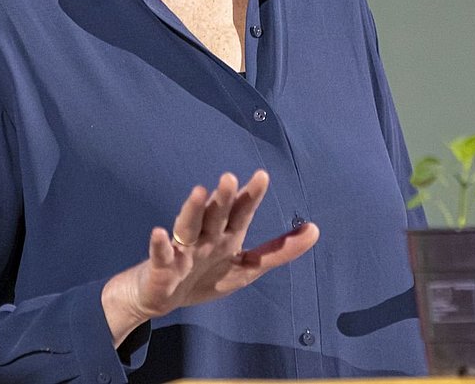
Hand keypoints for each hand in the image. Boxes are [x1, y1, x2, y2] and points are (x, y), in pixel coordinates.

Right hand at [101, 170, 319, 343]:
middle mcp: (205, 237)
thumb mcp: (245, 269)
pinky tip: (158, 233)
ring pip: (188, 226)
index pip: (241, 213)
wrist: (161, 298)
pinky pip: (161, 255)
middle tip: (230, 178)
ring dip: (193, 209)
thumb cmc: (204, 277)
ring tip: (200, 192)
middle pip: (216, 215)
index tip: (262, 176)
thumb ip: (278, 251)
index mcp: (226, 236)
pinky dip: (159, 245)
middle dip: (224, 198)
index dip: (251, 196)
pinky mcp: (161, 267)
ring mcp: (182, 250)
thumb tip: (315, 229)